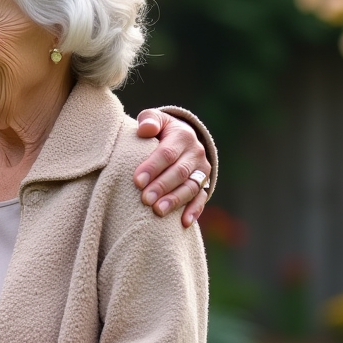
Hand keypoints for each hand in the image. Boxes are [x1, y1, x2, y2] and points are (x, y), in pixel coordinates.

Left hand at [134, 109, 209, 227]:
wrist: (182, 138)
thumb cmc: (160, 130)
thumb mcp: (155, 119)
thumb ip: (149, 120)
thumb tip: (145, 129)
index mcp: (182, 136)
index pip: (167, 153)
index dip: (152, 167)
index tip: (137, 181)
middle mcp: (196, 153)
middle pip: (179, 172)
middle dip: (162, 186)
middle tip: (145, 199)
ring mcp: (202, 171)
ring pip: (190, 187)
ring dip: (175, 200)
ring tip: (158, 211)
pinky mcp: (205, 184)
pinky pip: (201, 199)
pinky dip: (194, 211)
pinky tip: (183, 223)